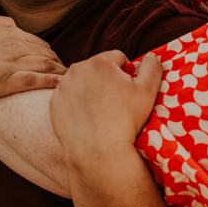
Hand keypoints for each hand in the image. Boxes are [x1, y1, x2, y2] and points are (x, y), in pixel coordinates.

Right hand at [0, 16, 66, 98]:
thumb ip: (0, 22)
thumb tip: (14, 25)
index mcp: (10, 33)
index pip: (40, 43)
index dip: (51, 54)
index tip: (57, 63)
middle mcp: (13, 45)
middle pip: (46, 54)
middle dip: (59, 63)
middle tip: (68, 73)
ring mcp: (11, 63)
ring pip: (45, 66)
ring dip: (60, 72)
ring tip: (71, 80)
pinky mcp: (6, 81)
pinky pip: (35, 80)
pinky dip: (51, 82)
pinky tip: (61, 85)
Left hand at [50, 51, 161, 170]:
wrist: (97, 150)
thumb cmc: (125, 119)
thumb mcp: (148, 90)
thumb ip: (152, 66)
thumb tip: (151, 56)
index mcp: (100, 61)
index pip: (118, 58)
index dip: (126, 73)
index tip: (128, 91)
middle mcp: (77, 68)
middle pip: (98, 68)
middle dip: (107, 80)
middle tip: (116, 102)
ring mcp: (63, 86)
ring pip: (82, 82)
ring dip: (91, 90)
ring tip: (101, 110)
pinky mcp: (54, 102)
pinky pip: (69, 97)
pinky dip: (77, 103)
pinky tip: (87, 117)